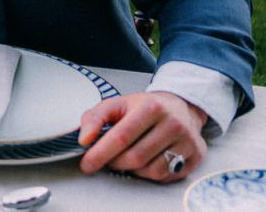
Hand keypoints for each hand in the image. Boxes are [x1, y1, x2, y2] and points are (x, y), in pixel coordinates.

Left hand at [78, 92, 207, 181]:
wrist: (180, 106)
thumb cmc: (144, 107)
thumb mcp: (117, 104)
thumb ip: (95, 118)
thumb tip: (84, 139)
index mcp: (151, 107)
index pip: (121, 137)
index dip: (101, 153)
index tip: (87, 164)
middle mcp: (173, 124)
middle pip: (135, 157)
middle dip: (114, 163)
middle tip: (107, 159)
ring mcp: (187, 141)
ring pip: (151, 171)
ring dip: (132, 170)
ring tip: (127, 158)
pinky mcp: (195, 156)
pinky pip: (166, 176)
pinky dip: (149, 174)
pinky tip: (145, 161)